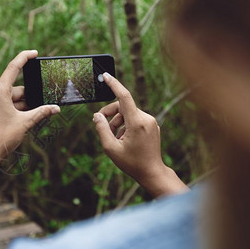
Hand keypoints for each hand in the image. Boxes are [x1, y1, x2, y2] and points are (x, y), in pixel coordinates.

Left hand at [0, 50, 59, 159]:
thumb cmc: (2, 137)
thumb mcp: (25, 122)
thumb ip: (41, 112)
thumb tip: (56, 108)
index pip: (13, 68)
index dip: (24, 58)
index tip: (34, 53)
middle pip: (17, 89)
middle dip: (30, 97)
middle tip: (44, 105)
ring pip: (13, 99)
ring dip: (24, 106)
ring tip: (33, 118)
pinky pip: (7, 105)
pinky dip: (17, 109)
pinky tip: (26, 118)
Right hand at [93, 73, 187, 196]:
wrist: (152, 172)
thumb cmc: (132, 163)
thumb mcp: (111, 148)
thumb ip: (101, 129)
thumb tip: (97, 116)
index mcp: (137, 123)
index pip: (124, 97)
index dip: (114, 84)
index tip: (106, 75)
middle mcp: (146, 118)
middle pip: (122, 106)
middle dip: (110, 114)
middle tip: (101, 126)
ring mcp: (151, 121)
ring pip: (128, 113)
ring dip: (117, 122)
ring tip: (113, 138)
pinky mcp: (152, 125)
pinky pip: (135, 118)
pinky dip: (125, 125)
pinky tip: (123, 139)